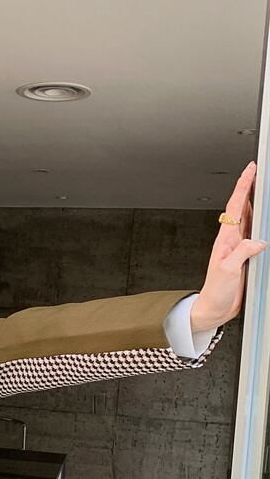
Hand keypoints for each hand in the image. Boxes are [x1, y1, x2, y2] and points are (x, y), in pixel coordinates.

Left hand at [191, 161, 267, 331]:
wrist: (214, 307)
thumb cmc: (215, 291)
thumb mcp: (228, 270)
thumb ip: (243, 252)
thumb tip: (258, 240)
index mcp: (225, 239)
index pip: (235, 206)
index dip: (242, 187)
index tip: (250, 170)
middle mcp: (231, 240)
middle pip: (242, 207)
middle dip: (249, 188)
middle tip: (257, 171)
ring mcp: (238, 247)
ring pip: (249, 219)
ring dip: (255, 202)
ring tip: (260, 187)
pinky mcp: (245, 256)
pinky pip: (255, 234)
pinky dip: (260, 222)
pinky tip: (263, 218)